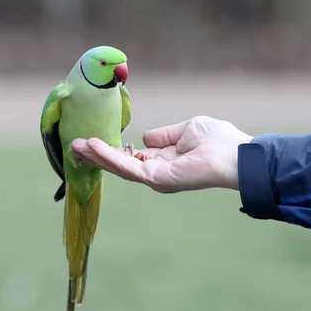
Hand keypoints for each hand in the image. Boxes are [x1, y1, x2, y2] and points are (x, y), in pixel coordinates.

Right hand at [70, 116, 253, 192]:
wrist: (236, 155)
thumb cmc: (218, 141)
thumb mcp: (186, 130)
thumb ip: (164, 136)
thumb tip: (145, 137)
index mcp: (163, 161)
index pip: (131, 157)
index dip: (112, 150)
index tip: (92, 141)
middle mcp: (156, 172)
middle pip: (120, 165)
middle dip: (97, 155)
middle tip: (74, 145)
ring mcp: (155, 178)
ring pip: (119, 167)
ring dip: (96, 156)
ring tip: (76, 145)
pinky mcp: (156, 180)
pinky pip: (127, 167)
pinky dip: (108, 157)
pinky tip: (93, 147)